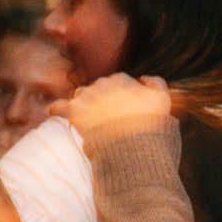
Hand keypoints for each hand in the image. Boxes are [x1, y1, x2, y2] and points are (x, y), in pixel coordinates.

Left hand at [55, 73, 174, 143]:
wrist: (133, 143)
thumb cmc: (150, 124)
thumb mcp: (162, 100)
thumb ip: (156, 84)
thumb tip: (144, 78)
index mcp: (122, 80)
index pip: (118, 82)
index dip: (122, 95)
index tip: (126, 108)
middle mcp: (102, 84)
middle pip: (99, 88)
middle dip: (103, 99)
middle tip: (111, 118)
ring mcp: (86, 97)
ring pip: (81, 95)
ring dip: (84, 104)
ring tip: (92, 120)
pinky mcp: (73, 112)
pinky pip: (58, 107)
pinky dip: (58, 110)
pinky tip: (61, 114)